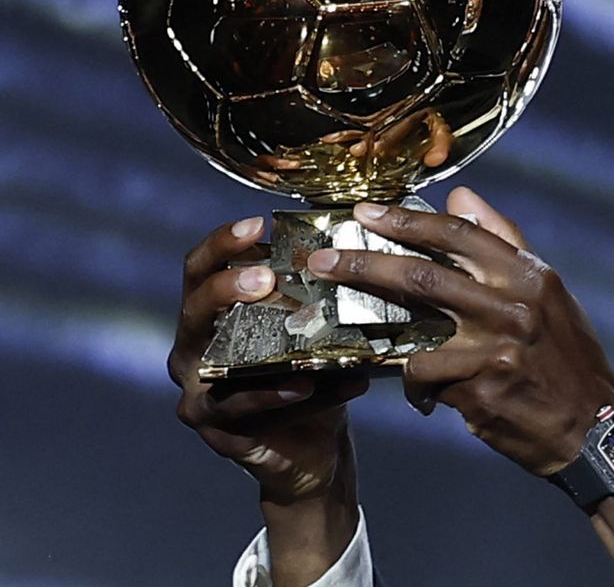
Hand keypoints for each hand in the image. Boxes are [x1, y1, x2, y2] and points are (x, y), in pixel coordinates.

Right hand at [170, 217, 366, 584]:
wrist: (314, 451)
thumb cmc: (314, 380)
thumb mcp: (317, 334)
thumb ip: (321, 299)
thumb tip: (360, 251)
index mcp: (212, 316)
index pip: (200, 268)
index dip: (222, 243)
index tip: (256, 223)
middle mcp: (193, 349)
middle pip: (194, 307)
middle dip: (228, 286)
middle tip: (267, 276)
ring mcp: (197, 391)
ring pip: (214, 361)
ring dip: (257, 343)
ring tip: (292, 326)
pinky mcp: (215, 428)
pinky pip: (242, 407)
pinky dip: (276, 394)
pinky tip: (304, 384)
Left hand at [306, 187, 613, 576]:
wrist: (595, 427)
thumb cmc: (567, 358)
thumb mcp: (549, 293)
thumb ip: (504, 242)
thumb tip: (460, 197)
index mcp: (529, 275)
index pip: (459, 233)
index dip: (406, 219)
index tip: (365, 211)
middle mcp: (514, 306)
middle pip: (422, 274)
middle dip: (364, 263)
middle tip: (324, 259)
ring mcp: (496, 348)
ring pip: (414, 328)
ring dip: (373, 326)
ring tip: (344, 325)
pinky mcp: (481, 388)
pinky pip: (425, 377)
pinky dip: (415, 384)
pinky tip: (421, 394)